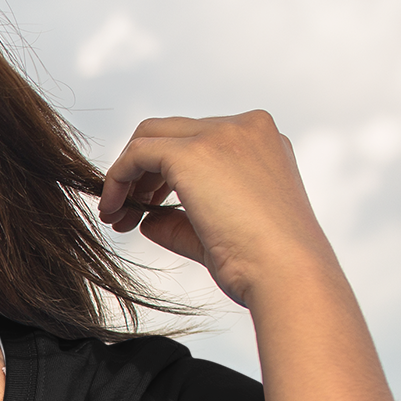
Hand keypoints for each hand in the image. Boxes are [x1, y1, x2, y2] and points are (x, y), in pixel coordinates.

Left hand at [96, 111, 340, 308]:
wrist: (287, 273)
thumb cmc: (264, 264)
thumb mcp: (221, 233)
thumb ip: (182, 220)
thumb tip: (147, 220)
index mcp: (262, 142)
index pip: (198, 140)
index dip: (163, 173)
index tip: (145, 208)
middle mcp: (246, 127)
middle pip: (171, 132)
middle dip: (142, 172)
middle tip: (126, 213)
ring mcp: (222, 134)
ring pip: (150, 135)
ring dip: (126, 176)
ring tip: (120, 218)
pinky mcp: (194, 152)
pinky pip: (137, 153)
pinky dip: (116, 179)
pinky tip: (113, 211)